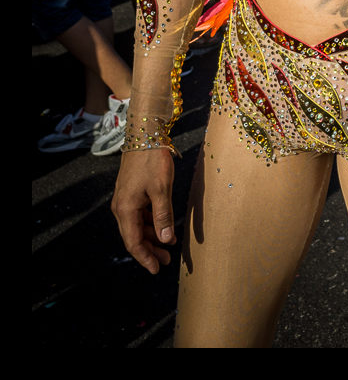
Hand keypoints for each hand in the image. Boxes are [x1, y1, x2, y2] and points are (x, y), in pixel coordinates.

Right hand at [111, 148, 176, 273]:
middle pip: (134, 237)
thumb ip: (163, 216)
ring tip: (168, 247)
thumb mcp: (162, 189)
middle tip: (165, 261)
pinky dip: (151, 223)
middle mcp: (121, 207)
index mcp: (126, 209)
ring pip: (138, 226)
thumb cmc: (153, 160)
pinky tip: (164, 227)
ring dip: (152, 237)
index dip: (145, 258)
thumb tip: (166, 240)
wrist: (145, 133)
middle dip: (150, 250)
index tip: (156, 270)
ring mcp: (125, 199)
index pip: (133, 242)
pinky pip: (140, 215)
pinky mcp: (132, 192)